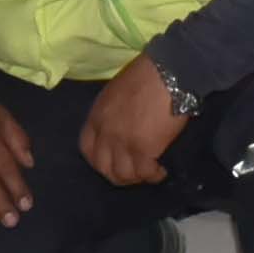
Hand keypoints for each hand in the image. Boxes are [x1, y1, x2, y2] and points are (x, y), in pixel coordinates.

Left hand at [80, 59, 183, 190]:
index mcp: (96, 116)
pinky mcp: (144, 150)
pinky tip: (161, 171)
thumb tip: (122, 126)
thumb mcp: (116, 93)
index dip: (98, 160)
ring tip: (149, 173)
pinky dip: (154, 175)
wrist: (167, 74)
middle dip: (117, 175)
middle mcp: (105, 133)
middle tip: (133, 173)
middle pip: (103, 167)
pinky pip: (145, 173)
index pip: (87, 148)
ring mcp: (123, 143)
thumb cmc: (146, 76)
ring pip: (123, 175)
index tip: (112, 162)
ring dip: (136, 178)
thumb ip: (112, 113)